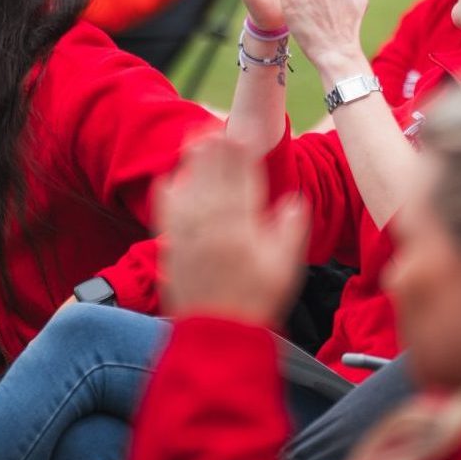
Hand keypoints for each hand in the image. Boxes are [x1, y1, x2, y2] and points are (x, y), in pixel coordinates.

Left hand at [157, 135, 309, 324]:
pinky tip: (172, 176)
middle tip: (216, 122)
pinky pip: (167, 212)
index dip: (241, 155)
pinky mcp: (171, 247)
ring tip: (196, 137)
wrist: (215, 337)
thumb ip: (289, 232)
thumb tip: (293, 201)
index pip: (241, 182)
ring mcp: (187, 237)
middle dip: (215, 149)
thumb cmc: (256, 303)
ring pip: (189, 189)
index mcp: (242, 232)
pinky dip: (170, 190)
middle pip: (212, 178)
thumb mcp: (284, 270)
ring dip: (192, 162)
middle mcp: (211, 229)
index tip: (241, 132)